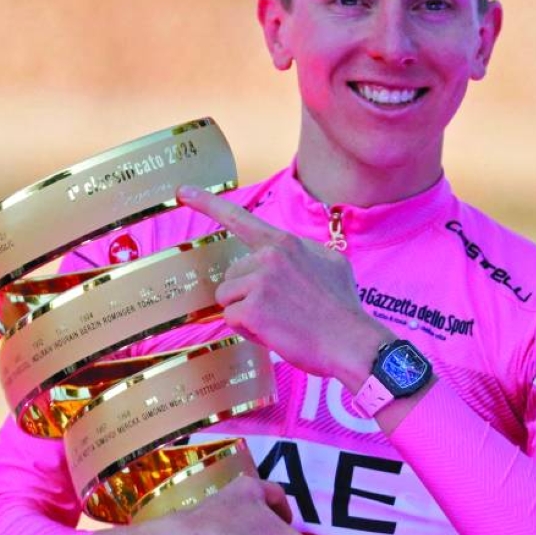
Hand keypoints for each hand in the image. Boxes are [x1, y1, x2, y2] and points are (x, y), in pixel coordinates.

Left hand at [177, 185, 384, 390]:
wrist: (352, 342)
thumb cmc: (343, 308)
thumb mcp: (331, 263)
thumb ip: (302, 252)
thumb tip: (290, 253)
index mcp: (284, 243)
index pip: (240, 219)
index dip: (207, 204)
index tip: (183, 192)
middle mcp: (269, 257)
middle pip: (232, 275)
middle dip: (248, 295)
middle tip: (282, 310)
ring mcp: (259, 282)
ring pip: (227, 298)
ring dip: (245, 313)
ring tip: (278, 321)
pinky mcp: (253, 310)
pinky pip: (232, 320)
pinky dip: (248, 331)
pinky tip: (275, 333)